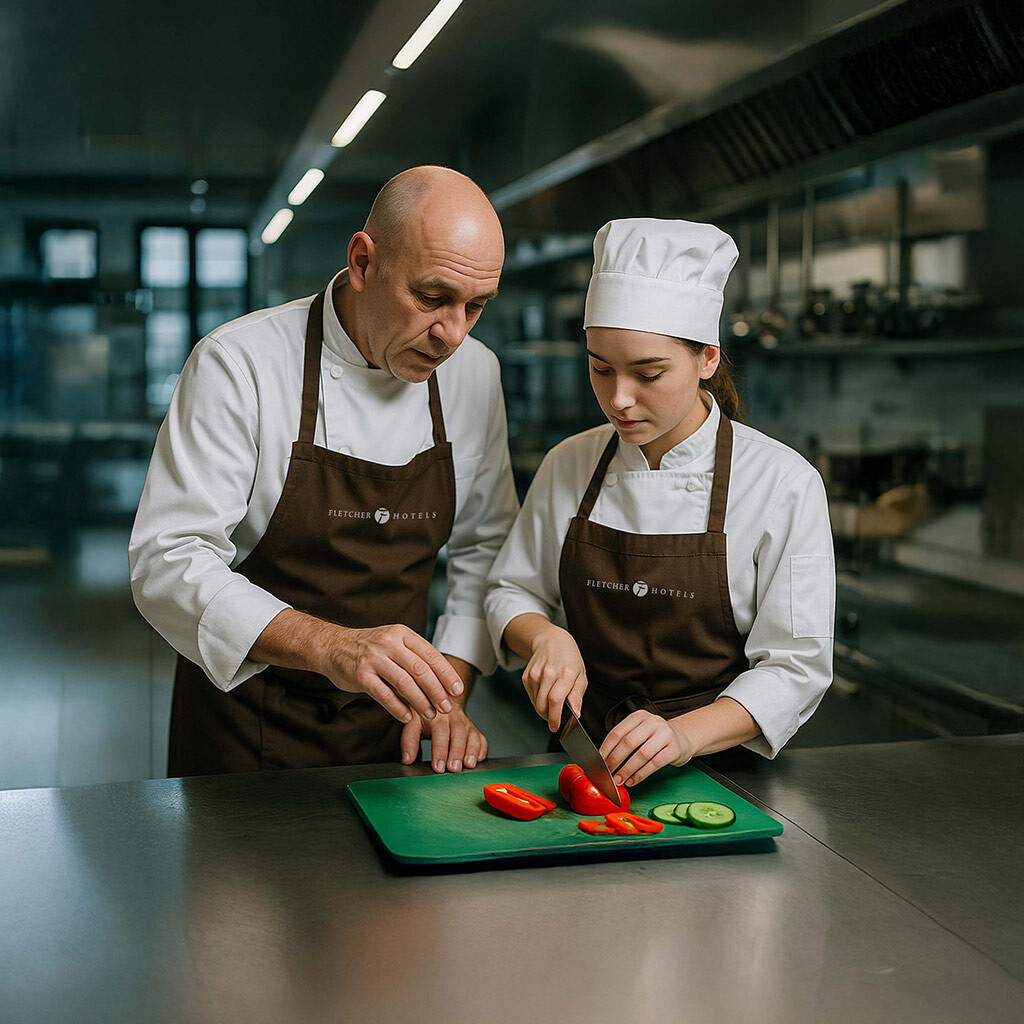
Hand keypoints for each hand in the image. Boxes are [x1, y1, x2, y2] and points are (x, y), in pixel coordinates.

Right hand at [321, 623, 463, 724]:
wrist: (332, 646)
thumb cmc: (369, 648)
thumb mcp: (393, 642)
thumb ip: (413, 657)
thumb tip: (442, 681)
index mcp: (401, 633)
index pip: (430, 654)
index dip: (446, 674)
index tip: (457, 690)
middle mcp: (389, 643)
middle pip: (420, 669)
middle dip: (437, 691)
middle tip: (447, 707)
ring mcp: (373, 658)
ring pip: (404, 682)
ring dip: (420, 701)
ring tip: (431, 714)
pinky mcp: (360, 674)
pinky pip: (384, 694)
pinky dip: (398, 708)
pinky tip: (407, 717)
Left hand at [400, 705, 488, 772]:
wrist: (441, 698)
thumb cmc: (425, 714)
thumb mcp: (413, 723)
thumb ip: (409, 740)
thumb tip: (407, 759)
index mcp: (437, 715)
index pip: (440, 732)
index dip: (440, 750)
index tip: (438, 767)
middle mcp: (454, 718)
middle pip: (459, 734)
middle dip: (457, 753)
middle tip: (454, 769)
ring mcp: (466, 723)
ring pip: (472, 736)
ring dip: (471, 751)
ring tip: (468, 765)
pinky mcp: (473, 729)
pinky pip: (481, 738)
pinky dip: (482, 749)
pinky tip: (479, 759)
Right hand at [521, 625, 587, 731]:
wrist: (551, 641)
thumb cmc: (570, 660)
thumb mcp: (581, 676)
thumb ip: (577, 696)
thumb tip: (576, 713)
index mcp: (565, 673)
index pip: (556, 700)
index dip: (554, 717)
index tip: (555, 726)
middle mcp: (548, 673)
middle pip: (542, 705)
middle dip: (548, 717)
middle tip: (555, 719)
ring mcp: (535, 674)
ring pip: (536, 703)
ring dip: (544, 709)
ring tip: (553, 703)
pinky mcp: (526, 677)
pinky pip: (531, 697)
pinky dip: (538, 701)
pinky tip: (546, 692)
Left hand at [599, 711, 693, 787]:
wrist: (682, 739)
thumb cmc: (655, 738)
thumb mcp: (639, 733)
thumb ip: (624, 741)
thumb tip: (604, 760)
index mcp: (639, 716)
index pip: (617, 732)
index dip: (606, 749)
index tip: (599, 762)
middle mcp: (652, 722)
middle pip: (628, 742)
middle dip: (615, 760)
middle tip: (608, 773)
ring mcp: (665, 734)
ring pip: (641, 754)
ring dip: (627, 770)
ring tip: (619, 780)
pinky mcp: (674, 749)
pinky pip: (654, 764)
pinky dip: (641, 774)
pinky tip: (633, 780)